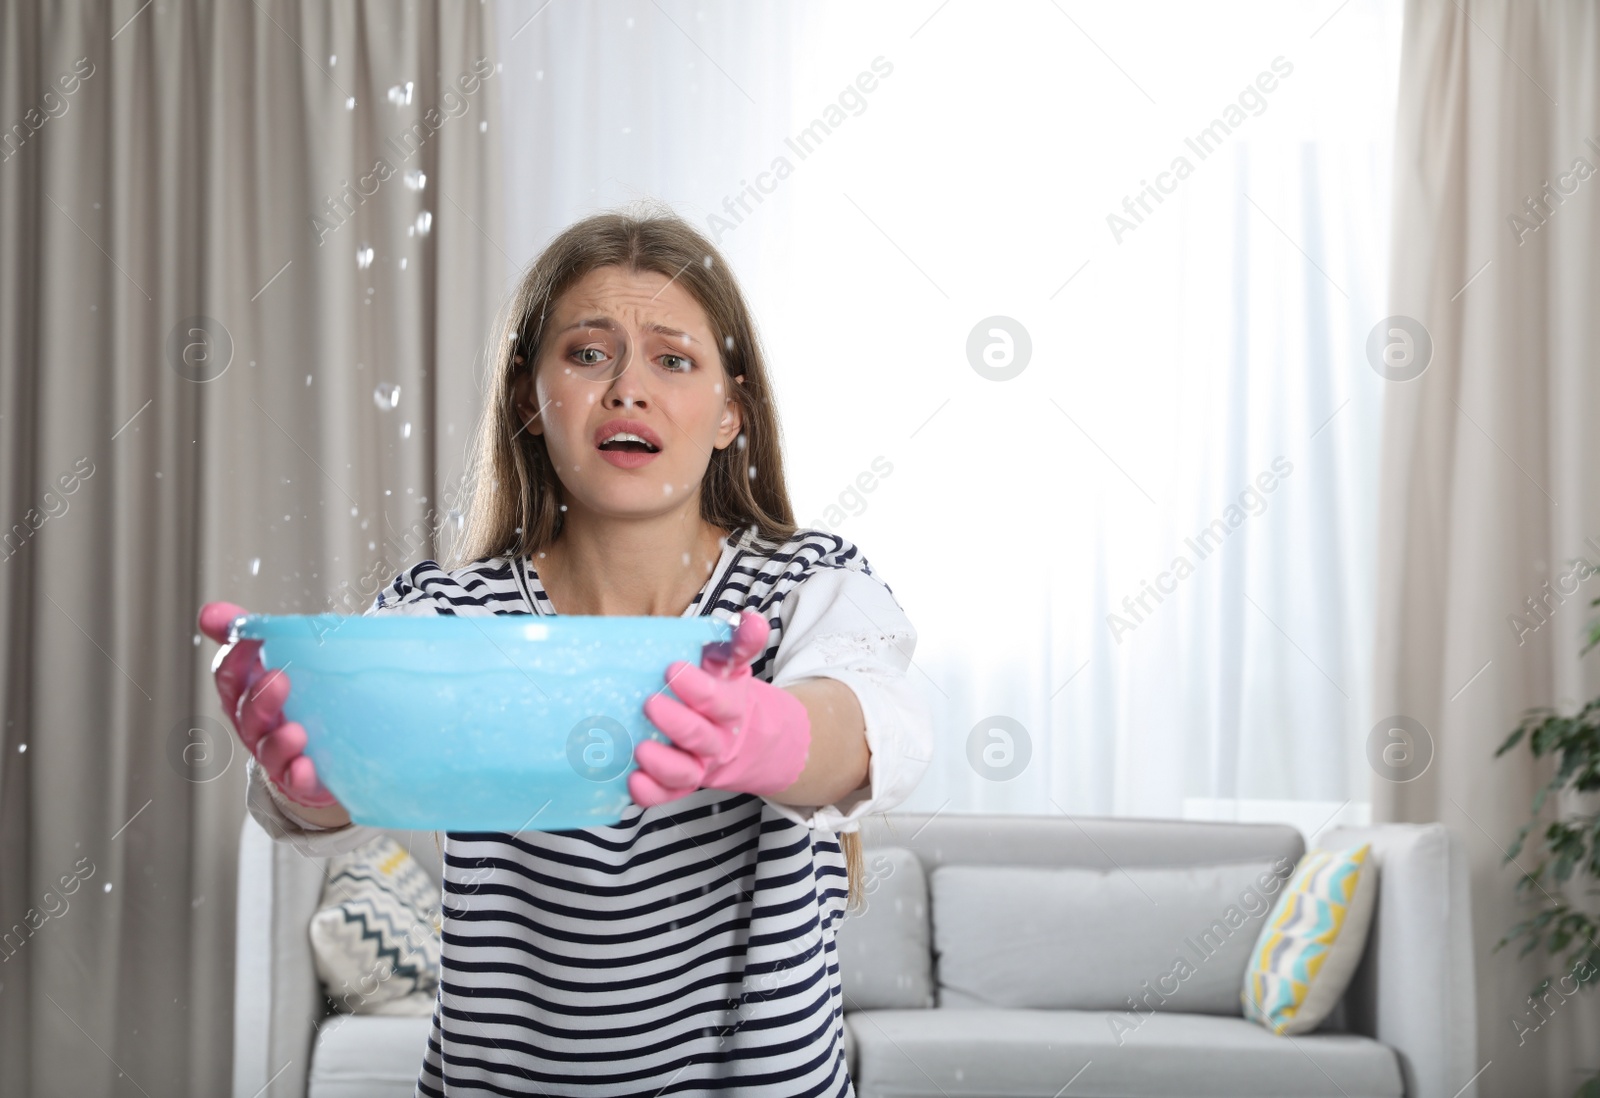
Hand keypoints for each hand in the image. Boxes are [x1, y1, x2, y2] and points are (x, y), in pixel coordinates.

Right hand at [197, 601, 339, 809]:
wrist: (320, 757)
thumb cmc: (294, 703)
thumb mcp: (275, 663)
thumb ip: (248, 635)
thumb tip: (210, 612)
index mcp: (248, 696)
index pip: (230, 677)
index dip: (236, 657)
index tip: (252, 636)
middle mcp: (257, 727)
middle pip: (247, 714)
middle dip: (259, 697)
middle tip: (278, 678)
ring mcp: (278, 755)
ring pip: (268, 749)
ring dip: (279, 741)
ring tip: (295, 731)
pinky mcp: (301, 779)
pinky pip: (296, 780)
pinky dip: (298, 775)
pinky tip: (306, 768)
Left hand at [630, 611, 811, 807]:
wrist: (739, 737)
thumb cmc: (723, 691)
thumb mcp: (733, 665)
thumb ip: (740, 642)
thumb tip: (751, 618)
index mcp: (730, 708)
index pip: (718, 700)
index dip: (697, 688)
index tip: (672, 668)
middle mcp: (716, 740)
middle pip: (700, 737)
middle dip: (676, 722)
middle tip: (650, 703)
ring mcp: (697, 765)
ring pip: (685, 774)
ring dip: (663, 764)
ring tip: (640, 749)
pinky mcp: (678, 784)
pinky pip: (666, 795)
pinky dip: (650, 793)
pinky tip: (632, 781)